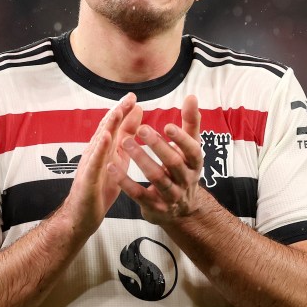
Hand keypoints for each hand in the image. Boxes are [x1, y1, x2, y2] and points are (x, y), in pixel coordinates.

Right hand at [63, 93, 141, 233]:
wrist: (82, 216)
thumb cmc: (100, 187)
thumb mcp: (118, 159)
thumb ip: (125, 137)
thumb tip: (136, 114)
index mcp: (104, 148)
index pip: (113, 126)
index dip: (123, 111)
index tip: (134, 97)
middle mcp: (95, 152)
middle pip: (106, 128)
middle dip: (117, 112)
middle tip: (129, 97)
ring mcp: (89, 165)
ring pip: (99, 142)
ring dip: (108, 126)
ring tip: (118, 112)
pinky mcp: (88, 179)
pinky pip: (94, 163)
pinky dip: (100, 150)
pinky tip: (106, 140)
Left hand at [113, 95, 204, 223]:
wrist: (182, 210)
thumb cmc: (183, 169)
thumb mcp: (190, 148)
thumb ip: (190, 123)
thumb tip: (191, 96)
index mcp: (194, 164)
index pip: (192, 150)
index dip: (181, 139)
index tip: (167, 125)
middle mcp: (186, 180)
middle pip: (173, 163)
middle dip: (157, 146)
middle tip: (142, 128)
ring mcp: (171, 196)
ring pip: (156, 178)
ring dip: (141, 159)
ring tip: (125, 142)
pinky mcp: (154, 207)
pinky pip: (139, 194)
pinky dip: (125, 181)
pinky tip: (111, 166)